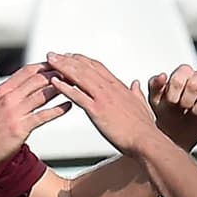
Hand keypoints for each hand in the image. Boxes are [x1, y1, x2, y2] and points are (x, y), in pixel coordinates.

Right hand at [0, 62, 69, 171]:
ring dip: (62, 89)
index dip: (46, 65)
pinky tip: (69, 106)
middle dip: (58, 74)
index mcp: (3, 90)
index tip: (59, 64)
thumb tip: (26, 87)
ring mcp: (14, 112)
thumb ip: (11, 95)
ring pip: (43, 94)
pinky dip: (58, 109)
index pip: (28, 71)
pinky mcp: (20, 128)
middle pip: (38, 79)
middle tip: (73, 73)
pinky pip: (43, 115)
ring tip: (76, 86)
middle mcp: (9, 98)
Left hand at [44, 52, 161, 154]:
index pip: (96, 66)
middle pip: (85, 67)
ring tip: (49, 61)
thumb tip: (136, 84)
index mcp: (118, 86)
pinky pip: (78, 96)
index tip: (70, 56)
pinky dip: (65, 88)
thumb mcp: (141, 105)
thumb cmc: (144, 128)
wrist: (146, 141)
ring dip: (62, 67)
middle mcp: (109, 88)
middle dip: (67, 59)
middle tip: (52, 55)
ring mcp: (103, 98)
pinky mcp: (97, 111)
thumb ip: (137, 93)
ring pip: (80, 77)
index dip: (81, 60)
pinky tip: (54, 82)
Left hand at [147, 64, 196, 149]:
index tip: (172, 103)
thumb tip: (162, 76)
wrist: (177, 131)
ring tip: (193, 112)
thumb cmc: (167, 111)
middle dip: (186, 102)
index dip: (174, 94)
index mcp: (183, 72)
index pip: (180, 77)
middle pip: (195, 85)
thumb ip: (155, 85)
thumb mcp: (156, 100)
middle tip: (183, 108)